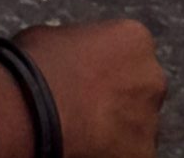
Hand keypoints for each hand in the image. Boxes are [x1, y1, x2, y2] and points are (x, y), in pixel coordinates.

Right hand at [15, 21, 169, 157]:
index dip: (105, 66)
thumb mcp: (52, 37)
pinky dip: (111, 152)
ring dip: (116, 128)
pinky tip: (85, 148)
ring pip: (137, 125)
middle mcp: (152, 77)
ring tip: (81, 131)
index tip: (86, 76)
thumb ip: (76, 48)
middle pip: (140, 89)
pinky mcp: (144, 154)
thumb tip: (70, 58)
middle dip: (119, 98)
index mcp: (134, 39)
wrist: (31, 111)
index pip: (129, 52)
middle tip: (87, 107)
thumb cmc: (37, 68)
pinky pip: (130, 153)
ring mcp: (150, 119)